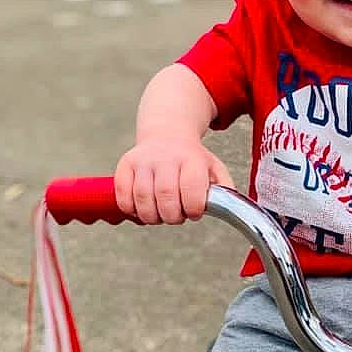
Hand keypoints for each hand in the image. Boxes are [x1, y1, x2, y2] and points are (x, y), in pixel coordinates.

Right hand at [115, 136, 234, 223]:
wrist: (167, 134)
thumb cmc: (192, 159)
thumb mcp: (214, 168)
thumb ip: (224, 189)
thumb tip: (228, 208)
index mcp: (191, 159)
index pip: (191, 189)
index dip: (193, 209)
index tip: (194, 213)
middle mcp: (166, 158)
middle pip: (165, 196)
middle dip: (172, 216)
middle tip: (176, 217)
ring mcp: (143, 161)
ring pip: (143, 198)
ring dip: (152, 216)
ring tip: (160, 215)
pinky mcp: (125, 165)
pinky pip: (123, 195)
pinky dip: (132, 210)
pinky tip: (143, 209)